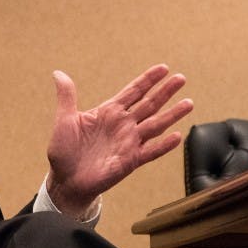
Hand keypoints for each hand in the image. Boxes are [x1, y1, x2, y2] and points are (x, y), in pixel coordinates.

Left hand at [45, 64, 192, 217]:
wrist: (66, 180)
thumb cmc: (64, 151)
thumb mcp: (64, 119)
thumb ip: (67, 96)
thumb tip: (58, 73)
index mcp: (109, 112)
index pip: (133, 92)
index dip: (148, 80)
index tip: (163, 68)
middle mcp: (123, 125)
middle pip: (149, 104)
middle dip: (165, 91)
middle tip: (181, 78)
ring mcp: (129, 143)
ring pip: (155, 125)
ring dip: (171, 115)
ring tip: (188, 103)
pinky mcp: (130, 161)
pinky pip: (150, 152)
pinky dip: (163, 145)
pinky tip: (176, 136)